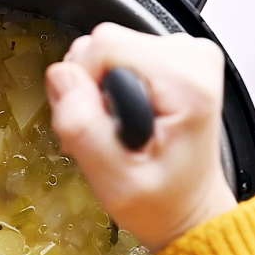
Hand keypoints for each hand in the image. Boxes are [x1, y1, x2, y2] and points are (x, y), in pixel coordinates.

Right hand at [45, 23, 235, 250]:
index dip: (82, 84)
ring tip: (112, 129)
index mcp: (187, 83)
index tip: (93, 125)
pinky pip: (120, 54)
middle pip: (105, 43)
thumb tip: (62, 76)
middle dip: (89, 87)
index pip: (104, 46)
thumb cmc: (161, 202)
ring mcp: (187, 54)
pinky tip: (121, 118)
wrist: (189, 211)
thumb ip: (83, 128)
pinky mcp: (176, 58)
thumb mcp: (114, 183)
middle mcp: (193, 58)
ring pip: (108, 47)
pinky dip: (110, 86)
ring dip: (97, 88)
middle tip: (101, 133)